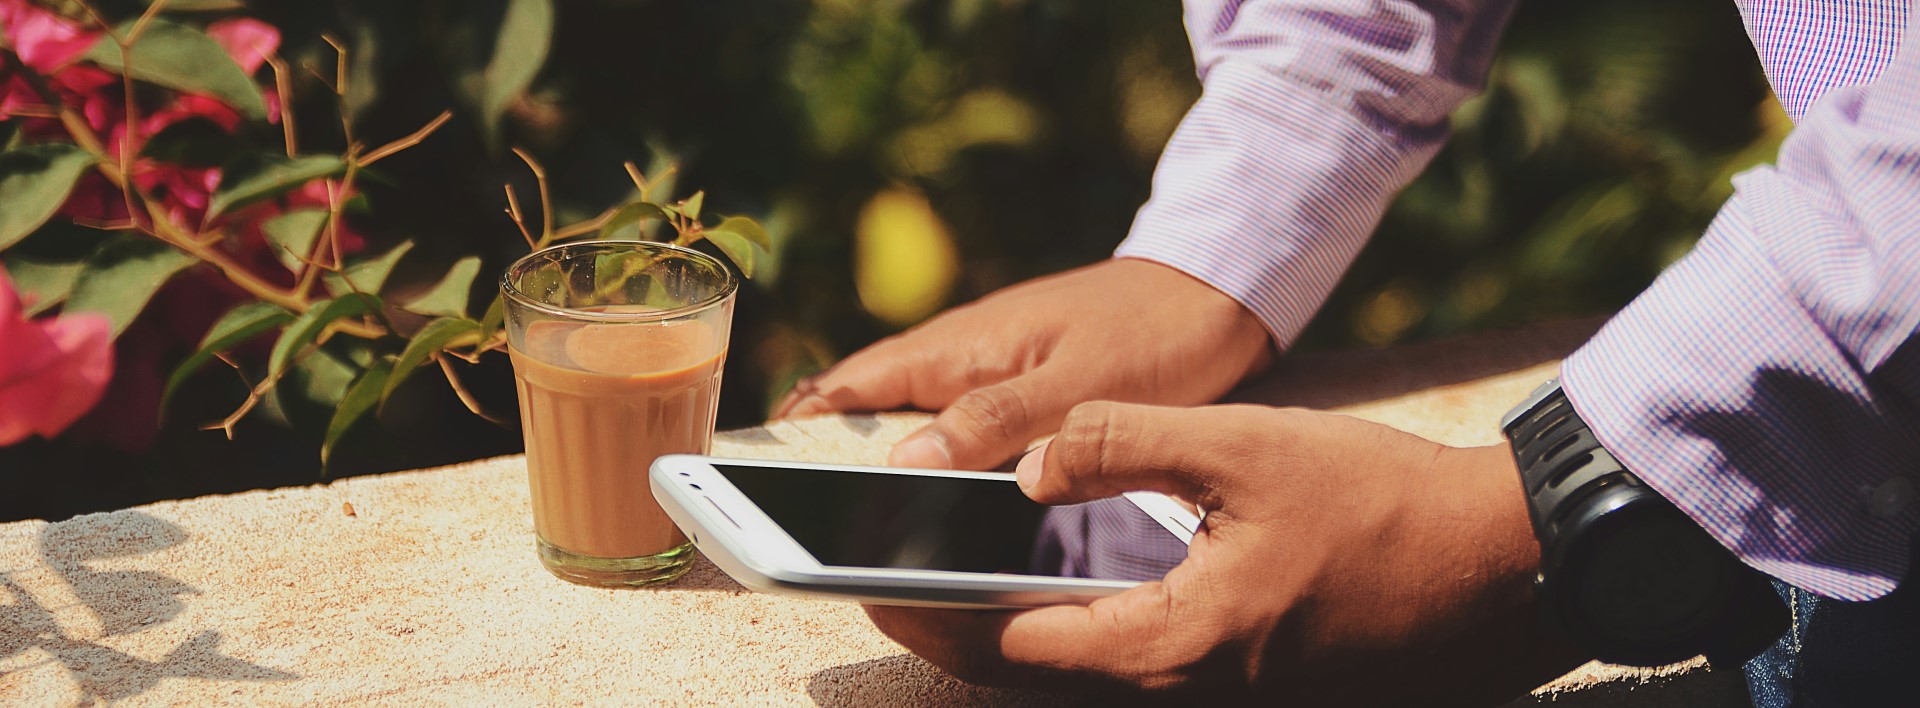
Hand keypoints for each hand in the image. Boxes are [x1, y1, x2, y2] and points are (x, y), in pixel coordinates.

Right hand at [774, 259, 1272, 469]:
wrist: (1220, 293)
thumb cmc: (1154, 337)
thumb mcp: (1076, 388)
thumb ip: (991, 422)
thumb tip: (904, 459)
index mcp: (961, 347)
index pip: (854, 385)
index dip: (803, 421)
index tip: (756, 460)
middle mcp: (964, 351)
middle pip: (872, 400)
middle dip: (827, 440)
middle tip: (789, 494)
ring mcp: (992, 360)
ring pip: (914, 408)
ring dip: (879, 445)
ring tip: (846, 498)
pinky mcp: (1024, 375)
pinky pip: (957, 413)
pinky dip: (932, 444)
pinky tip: (935, 479)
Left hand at [864, 402, 1583, 702]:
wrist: (1494, 561)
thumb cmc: (1378, 501)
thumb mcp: (1242, 445)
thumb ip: (1122, 442)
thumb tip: (1026, 465)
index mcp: (1174, 641)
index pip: (1014, 643)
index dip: (929, 610)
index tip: (862, 582)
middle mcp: (1185, 685)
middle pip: (1033, 674)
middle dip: (948, 632)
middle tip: (875, 586)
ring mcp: (1215, 688)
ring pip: (1079, 673)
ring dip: (1002, 633)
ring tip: (937, 579)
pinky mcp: (1239, 672)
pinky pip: (1127, 662)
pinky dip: (1066, 629)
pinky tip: (1043, 581)